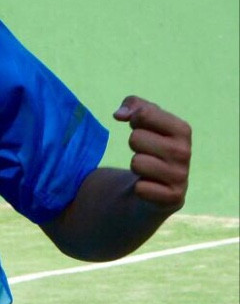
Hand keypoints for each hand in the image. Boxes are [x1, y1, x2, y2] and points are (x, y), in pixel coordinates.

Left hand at [112, 96, 190, 211]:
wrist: (153, 187)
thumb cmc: (147, 148)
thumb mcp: (142, 120)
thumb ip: (133, 105)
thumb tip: (120, 115)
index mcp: (181, 130)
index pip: (145, 114)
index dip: (134, 118)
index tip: (138, 126)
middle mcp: (184, 152)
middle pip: (135, 139)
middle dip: (133, 145)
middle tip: (144, 153)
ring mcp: (180, 177)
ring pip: (137, 163)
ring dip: (135, 166)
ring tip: (147, 170)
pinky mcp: (174, 199)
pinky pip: (141, 188)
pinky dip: (139, 188)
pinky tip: (149, 187)